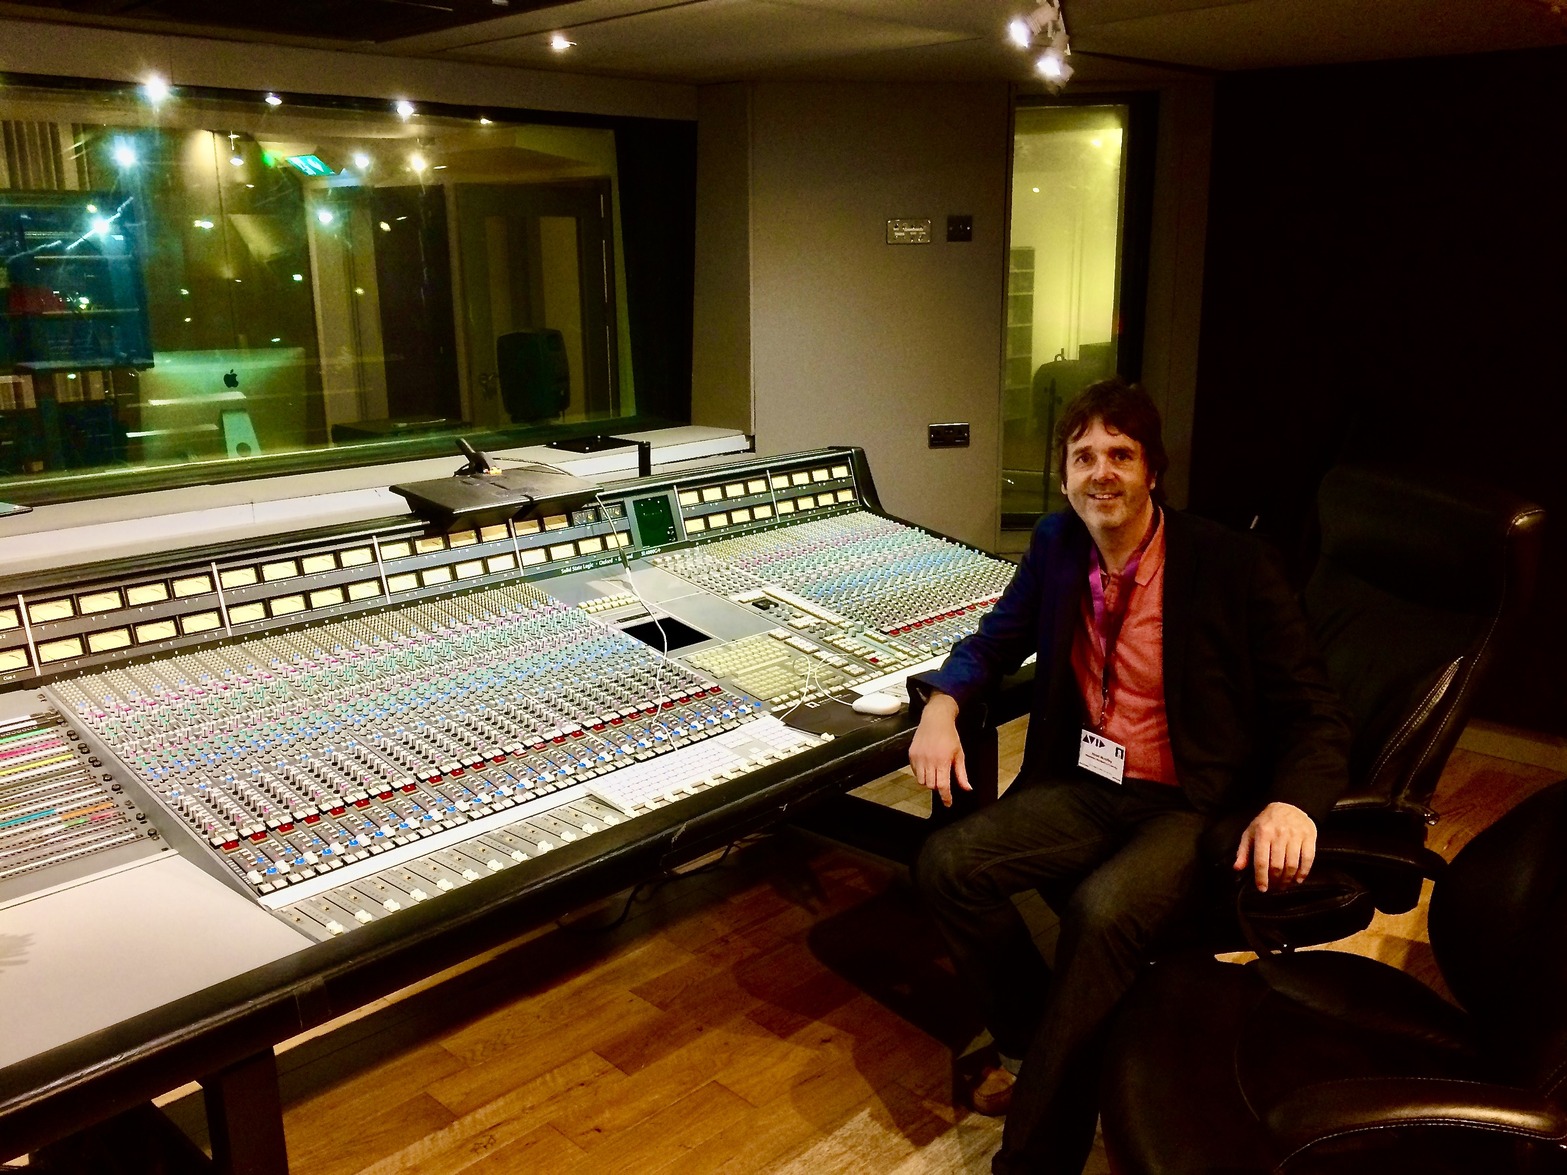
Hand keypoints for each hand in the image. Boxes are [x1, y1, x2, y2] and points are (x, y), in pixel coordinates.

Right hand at [909, 692, 969, 807]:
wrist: (935, 719)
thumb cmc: (949, 735)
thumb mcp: (959, 754)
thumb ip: (962, 774)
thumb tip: (967, 788)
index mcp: (942, 761)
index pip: (943, 786)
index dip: (945, 797)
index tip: (948, 803)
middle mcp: (929, 760)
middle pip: (931, 785)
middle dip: (937, 786)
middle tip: (942, 779)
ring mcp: (918, 758)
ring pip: (921, 781)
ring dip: (928, 781)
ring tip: (934, 771)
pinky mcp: (911, 755)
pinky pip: (914, 772)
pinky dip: (921, 773)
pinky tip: (927, 765)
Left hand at [1233, 802, 1316, 891]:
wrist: (1290, 805)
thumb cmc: (1267, 822)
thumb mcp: (1251, 832)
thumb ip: (1243, 851)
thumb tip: (1237, 868)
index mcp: (1263, 833)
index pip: (1261, 861)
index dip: (1261, 877)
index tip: (1262, 888)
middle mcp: (1279, 834)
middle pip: (1277, 865)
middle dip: (1275, 881)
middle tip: (1274, 888)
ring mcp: (1295, 835)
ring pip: (1292, 865)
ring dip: (1288, 880)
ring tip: (1284, 885)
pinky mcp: (1309, 837)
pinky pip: (1308, 859)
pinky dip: (1303, 873)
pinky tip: (1297, 879)